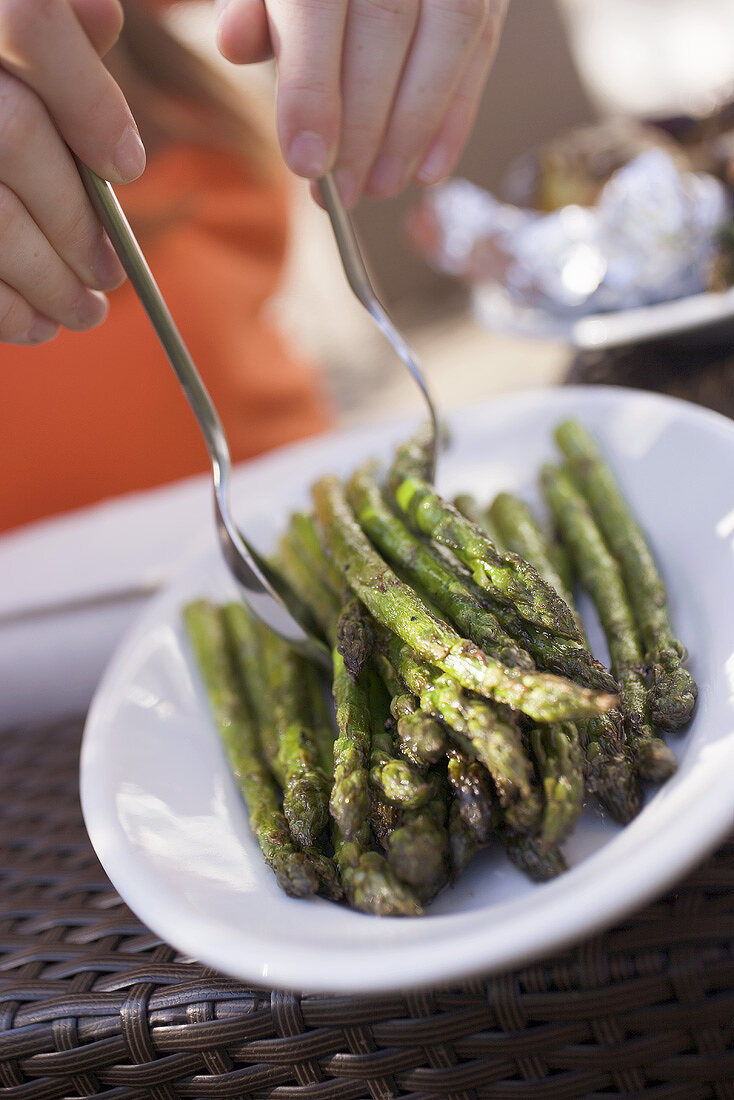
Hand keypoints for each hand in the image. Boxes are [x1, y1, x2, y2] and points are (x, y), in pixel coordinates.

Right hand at [0, 0, 142, 344]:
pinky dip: (2, 308)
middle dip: (76, 219)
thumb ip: (60, 32)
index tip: (127, 168)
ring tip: (85, 312)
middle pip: (13, 135)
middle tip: (112, 273)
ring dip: (47, 279)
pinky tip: (34, 326)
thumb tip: (104, 22)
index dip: (89, 102)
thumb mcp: (13, 33)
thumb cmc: (0, 90)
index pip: (31, 21)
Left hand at [217, 0, 507, 208]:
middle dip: (364, 124)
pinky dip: (456, 117)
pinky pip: (483, 43)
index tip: (306, 163)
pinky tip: (427, 170)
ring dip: (414, 127)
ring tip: (381, 186)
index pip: (317, 5)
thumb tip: (234, 43)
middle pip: (385, 25)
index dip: (312, 88)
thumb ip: (252, 2)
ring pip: (448, 34)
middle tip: (342, 192)